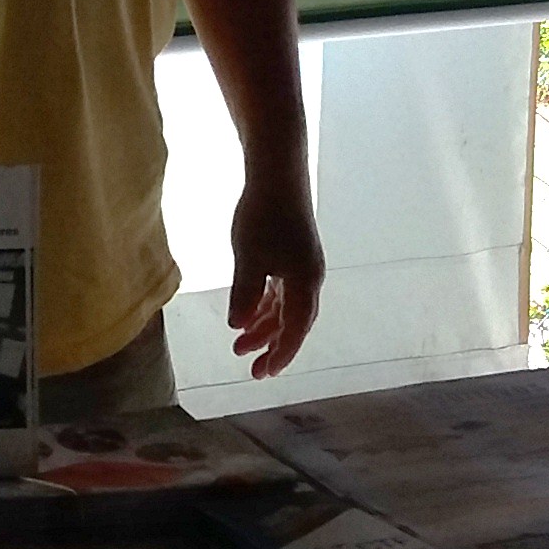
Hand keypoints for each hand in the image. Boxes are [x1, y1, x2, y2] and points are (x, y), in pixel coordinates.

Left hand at [224, 173, 323, 377]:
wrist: (277, 174)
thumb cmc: (263, 216)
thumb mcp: (249, 259)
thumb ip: (245, 295)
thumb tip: (238, 326)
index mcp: (304, 283)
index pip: (295, 330)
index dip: (280, 354)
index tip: (263, 374)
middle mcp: (309, 278)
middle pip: (294, 323)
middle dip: (273, 346)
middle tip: (252, 369)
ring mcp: (302, 265)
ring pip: (286, 307)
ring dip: (265, 327)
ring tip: (239, 344)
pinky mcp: (293, 253)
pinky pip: (282, 291)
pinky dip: (267, 306)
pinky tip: (249, 314)